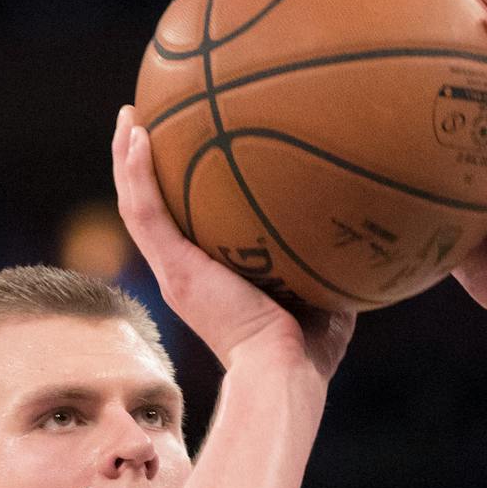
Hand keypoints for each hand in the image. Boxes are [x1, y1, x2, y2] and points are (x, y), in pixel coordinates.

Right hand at [110, 106, 355, 380]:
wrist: (286, 371)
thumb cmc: (310, 349)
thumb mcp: (323, 294)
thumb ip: (326, 259)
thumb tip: (358, 224)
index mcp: (209, 282)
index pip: (184, 231)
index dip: (177, 195)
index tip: (183, 157)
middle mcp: (184, 276)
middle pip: (151, 212)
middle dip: (143, 169)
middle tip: (142, 125)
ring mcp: (175, 273)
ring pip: (137, 206)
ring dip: (128, 160)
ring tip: (130, 116)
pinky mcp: (176, 270)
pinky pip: (146, 212)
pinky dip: (136, 172)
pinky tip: (138, 134)